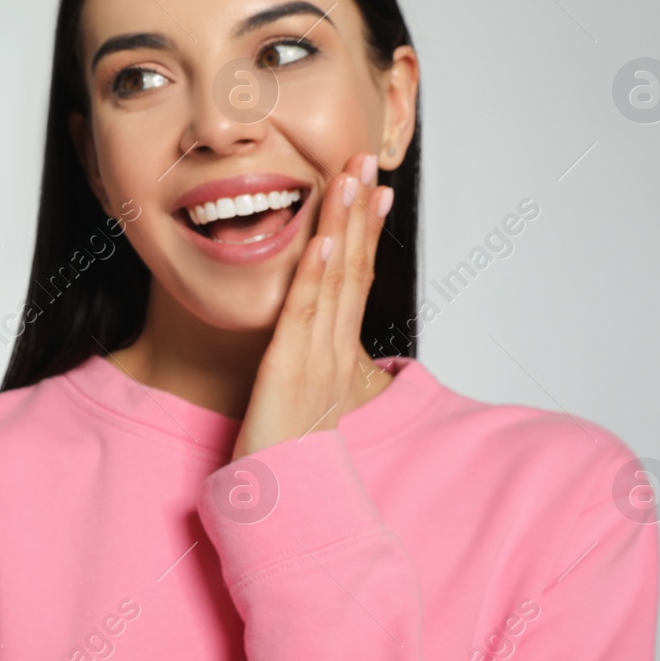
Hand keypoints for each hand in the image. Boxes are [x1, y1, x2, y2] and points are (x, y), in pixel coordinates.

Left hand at [231, 151, 394, 461]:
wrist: (283, 501)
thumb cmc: (288, 454)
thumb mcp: (304, 400)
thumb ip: (309, 367)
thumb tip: (314, 350)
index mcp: (337, 352)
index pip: (357, 279)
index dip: (366, 231)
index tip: (376, 189)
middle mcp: (334, 348)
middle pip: (354, 267)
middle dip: (360, 211)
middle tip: (369, 159)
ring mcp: (316, 357)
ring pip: (335, 280)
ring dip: (344, 225)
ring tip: (350, 178)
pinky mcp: (289, 370)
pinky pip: (305, 314)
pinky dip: (315, 273)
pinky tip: (323, 239)